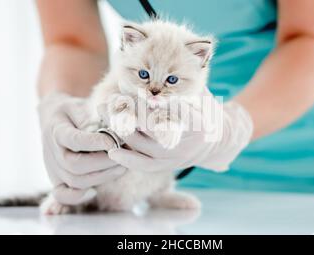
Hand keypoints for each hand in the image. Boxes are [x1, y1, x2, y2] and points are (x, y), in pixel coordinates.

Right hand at [38, 92, 125, 204]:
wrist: (53, 118)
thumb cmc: (72, 111)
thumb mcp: (79, 105)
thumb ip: (90, 118)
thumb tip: (108, 131)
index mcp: (56, 130)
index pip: (74, 141)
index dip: (95, 143)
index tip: (113, 141)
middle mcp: (52, 152)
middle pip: (75, 165)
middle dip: (103, 162)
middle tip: (122, 156)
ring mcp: (53, 168)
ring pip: (75, 181)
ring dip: (102, 177)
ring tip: (121, 167)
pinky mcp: (56, 179)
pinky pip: (62, 194)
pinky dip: (77, 197)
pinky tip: (94, 191)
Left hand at [107, 91, 253, 172]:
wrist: (210, 144)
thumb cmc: (201, 110)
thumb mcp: (201, 93)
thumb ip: (187, 80)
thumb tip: (176, 54)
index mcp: (199, 123)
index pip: (177, 112)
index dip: (162, 102)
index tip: (144, 92)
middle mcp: (186, 143)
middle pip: (153, 127)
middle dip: (131, 111)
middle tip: (113, 97)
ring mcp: (174, 157)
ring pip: (142, 144)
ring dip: (120, 128)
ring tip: (102, 111)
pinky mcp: (164, 166)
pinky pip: (142, 165)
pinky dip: (126, 159)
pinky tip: (111, 150)